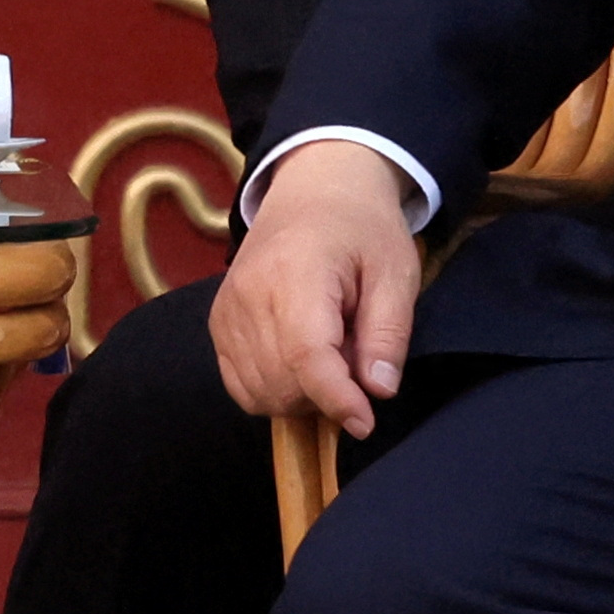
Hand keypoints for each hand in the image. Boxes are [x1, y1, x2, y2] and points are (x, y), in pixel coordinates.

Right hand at [215, 141, 425, 436]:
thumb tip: (378, 391)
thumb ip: (387, 333)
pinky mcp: (218, 322)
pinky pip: (240, 385)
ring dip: (301, 397)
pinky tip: (301, 367)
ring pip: (259, 392)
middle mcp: (249, 293)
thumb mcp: (396, 273)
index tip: (365, 423)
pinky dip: (273, 391)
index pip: (306, 355)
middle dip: (326, 396)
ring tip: (331, 358)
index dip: (336, 399)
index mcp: (297, 273)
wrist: (314, 190)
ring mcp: (226, 310)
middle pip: (281, 382)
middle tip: (357, 363)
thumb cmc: (362, 229)